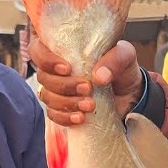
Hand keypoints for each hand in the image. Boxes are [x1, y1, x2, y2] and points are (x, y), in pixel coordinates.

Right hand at [29, 37, 143, 125]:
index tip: (67, 69)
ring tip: (90, 105)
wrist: (130, 92)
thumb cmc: (121, 67)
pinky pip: (53, 115)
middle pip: (43, 77)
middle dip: (64, 85)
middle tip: (87, 88)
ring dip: (67, 103)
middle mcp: (55, 69)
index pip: (38, 50)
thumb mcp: (125, 56)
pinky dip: (65, 118)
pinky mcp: (62, 108)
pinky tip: (81, 118)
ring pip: (47, 97)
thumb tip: (99, 76)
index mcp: (63, 49)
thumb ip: (114, 60)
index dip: (47, 60)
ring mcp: (57, 90)